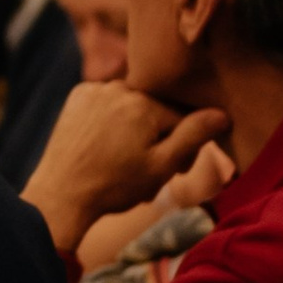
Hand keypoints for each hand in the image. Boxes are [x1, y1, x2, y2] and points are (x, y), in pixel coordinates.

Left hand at [24, 81, 229, 258]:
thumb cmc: (114, 186)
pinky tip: (106, 147)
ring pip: (133, 107)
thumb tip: (221, 114)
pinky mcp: (77, 96)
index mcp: (144, 103)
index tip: (178, 171)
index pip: (182, 118)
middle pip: (157, 111)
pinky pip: (108, 103)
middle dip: (160, 139)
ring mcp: (95, 90)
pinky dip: (113, 121)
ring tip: (127, 162)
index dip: (185, 147)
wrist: (61, 195)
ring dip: (137, 130)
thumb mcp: (162, 166)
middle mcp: (119, 87)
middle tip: (150, 172)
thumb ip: (193, 136)